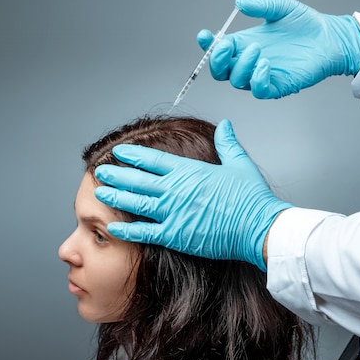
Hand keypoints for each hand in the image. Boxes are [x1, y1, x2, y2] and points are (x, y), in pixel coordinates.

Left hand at [94, 119, 291, 270]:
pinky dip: (127, 231)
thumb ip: (228, 143)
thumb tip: (225, 124)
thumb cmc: (252, 198)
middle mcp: (176, 190)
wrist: (260, 227)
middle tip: (99, 172)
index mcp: (189, 172)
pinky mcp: (175, 235)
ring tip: (99, 193)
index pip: (152, 160)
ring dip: (115, 197)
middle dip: (116, 175)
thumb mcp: (240, 163)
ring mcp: (173, 212)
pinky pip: (144, 232)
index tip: (118, 152)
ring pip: (135, 203)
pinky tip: (112, 228)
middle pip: (137, 180)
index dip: (132, 155)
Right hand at [196, 0, 359, 98]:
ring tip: (258, 49)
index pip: (217, 49)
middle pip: (220, 70)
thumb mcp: (281, 7)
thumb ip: (260, 5)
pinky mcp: (275, 86)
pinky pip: (258, 90)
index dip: (207, 45)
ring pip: (236, 80)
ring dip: (241, 65)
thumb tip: (239, 2)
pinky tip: (265, 64)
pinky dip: (257, 79)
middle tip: (227, 46)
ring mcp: (260, 75)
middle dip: (218, 60)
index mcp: (243, 43)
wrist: (330, 38)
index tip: (205, 36)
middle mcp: (248, 61)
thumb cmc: (306, 24)